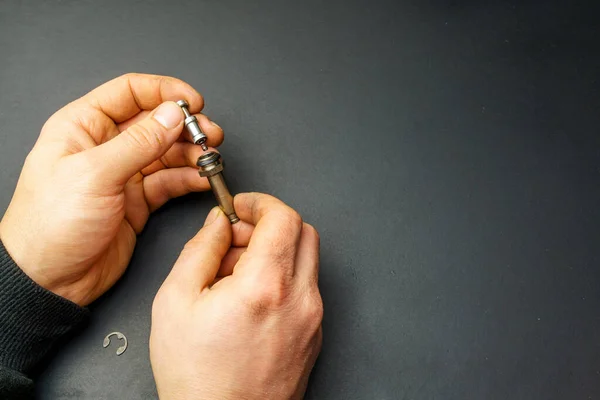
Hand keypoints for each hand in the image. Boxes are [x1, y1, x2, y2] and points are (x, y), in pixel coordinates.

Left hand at [0, 73, 223, 305]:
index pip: (130, 92)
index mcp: (82, 126)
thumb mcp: (95, 175)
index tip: (194, 103)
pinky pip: (169, 182)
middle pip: (155, 122)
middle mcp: (105, 146)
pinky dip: (189, 179)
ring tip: (210, 160)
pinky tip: (202, 180)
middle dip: (186, 127)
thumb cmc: (50, 225)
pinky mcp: (137, 201)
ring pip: (167, 152)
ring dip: (192, 154)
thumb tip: (172, 115)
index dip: (165, 92)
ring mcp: (123, 174)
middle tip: (209, 136)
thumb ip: (139, 143)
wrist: (49, 280)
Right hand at [150, 193, 322, 399]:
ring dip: (276, 252)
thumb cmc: (197, 377)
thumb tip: (217, 224)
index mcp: (265, 285)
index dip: (260, 203)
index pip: (283, 217)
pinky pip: (305, 288)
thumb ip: (200, 250)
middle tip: (237, 239)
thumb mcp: (175, 302)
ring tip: (237, 276)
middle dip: (269, 224)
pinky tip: (251, 299)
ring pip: (306, 260)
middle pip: (303, 232)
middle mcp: (299, 299)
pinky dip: (283, 278)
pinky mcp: (314, 334)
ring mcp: (312, 319)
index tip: (241, 207)